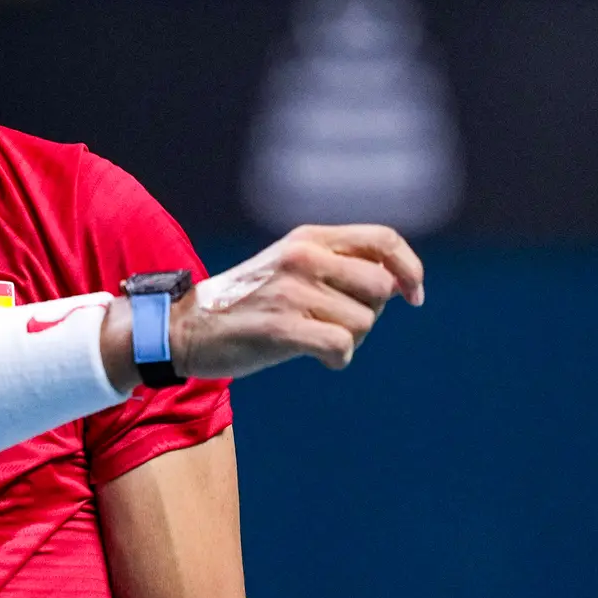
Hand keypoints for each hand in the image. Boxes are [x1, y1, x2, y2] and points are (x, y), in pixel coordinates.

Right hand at [171, 225, 424, 378]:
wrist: (185, 327)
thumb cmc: (246, 304)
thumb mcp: (290, 267)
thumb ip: (339, 266)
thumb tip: (399, 285)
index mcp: (308, 238)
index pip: (384, 240)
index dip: (409, 269)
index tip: (413, 296)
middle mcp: (303, 257)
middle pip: (380, 289)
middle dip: (369, 315)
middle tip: (336, 324)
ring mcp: (291, 291)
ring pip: (363, 323)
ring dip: (348, 340)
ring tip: (311, 338)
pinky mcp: (281, 327)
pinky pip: (341, 346)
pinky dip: (338, 359)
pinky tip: (317, 358)